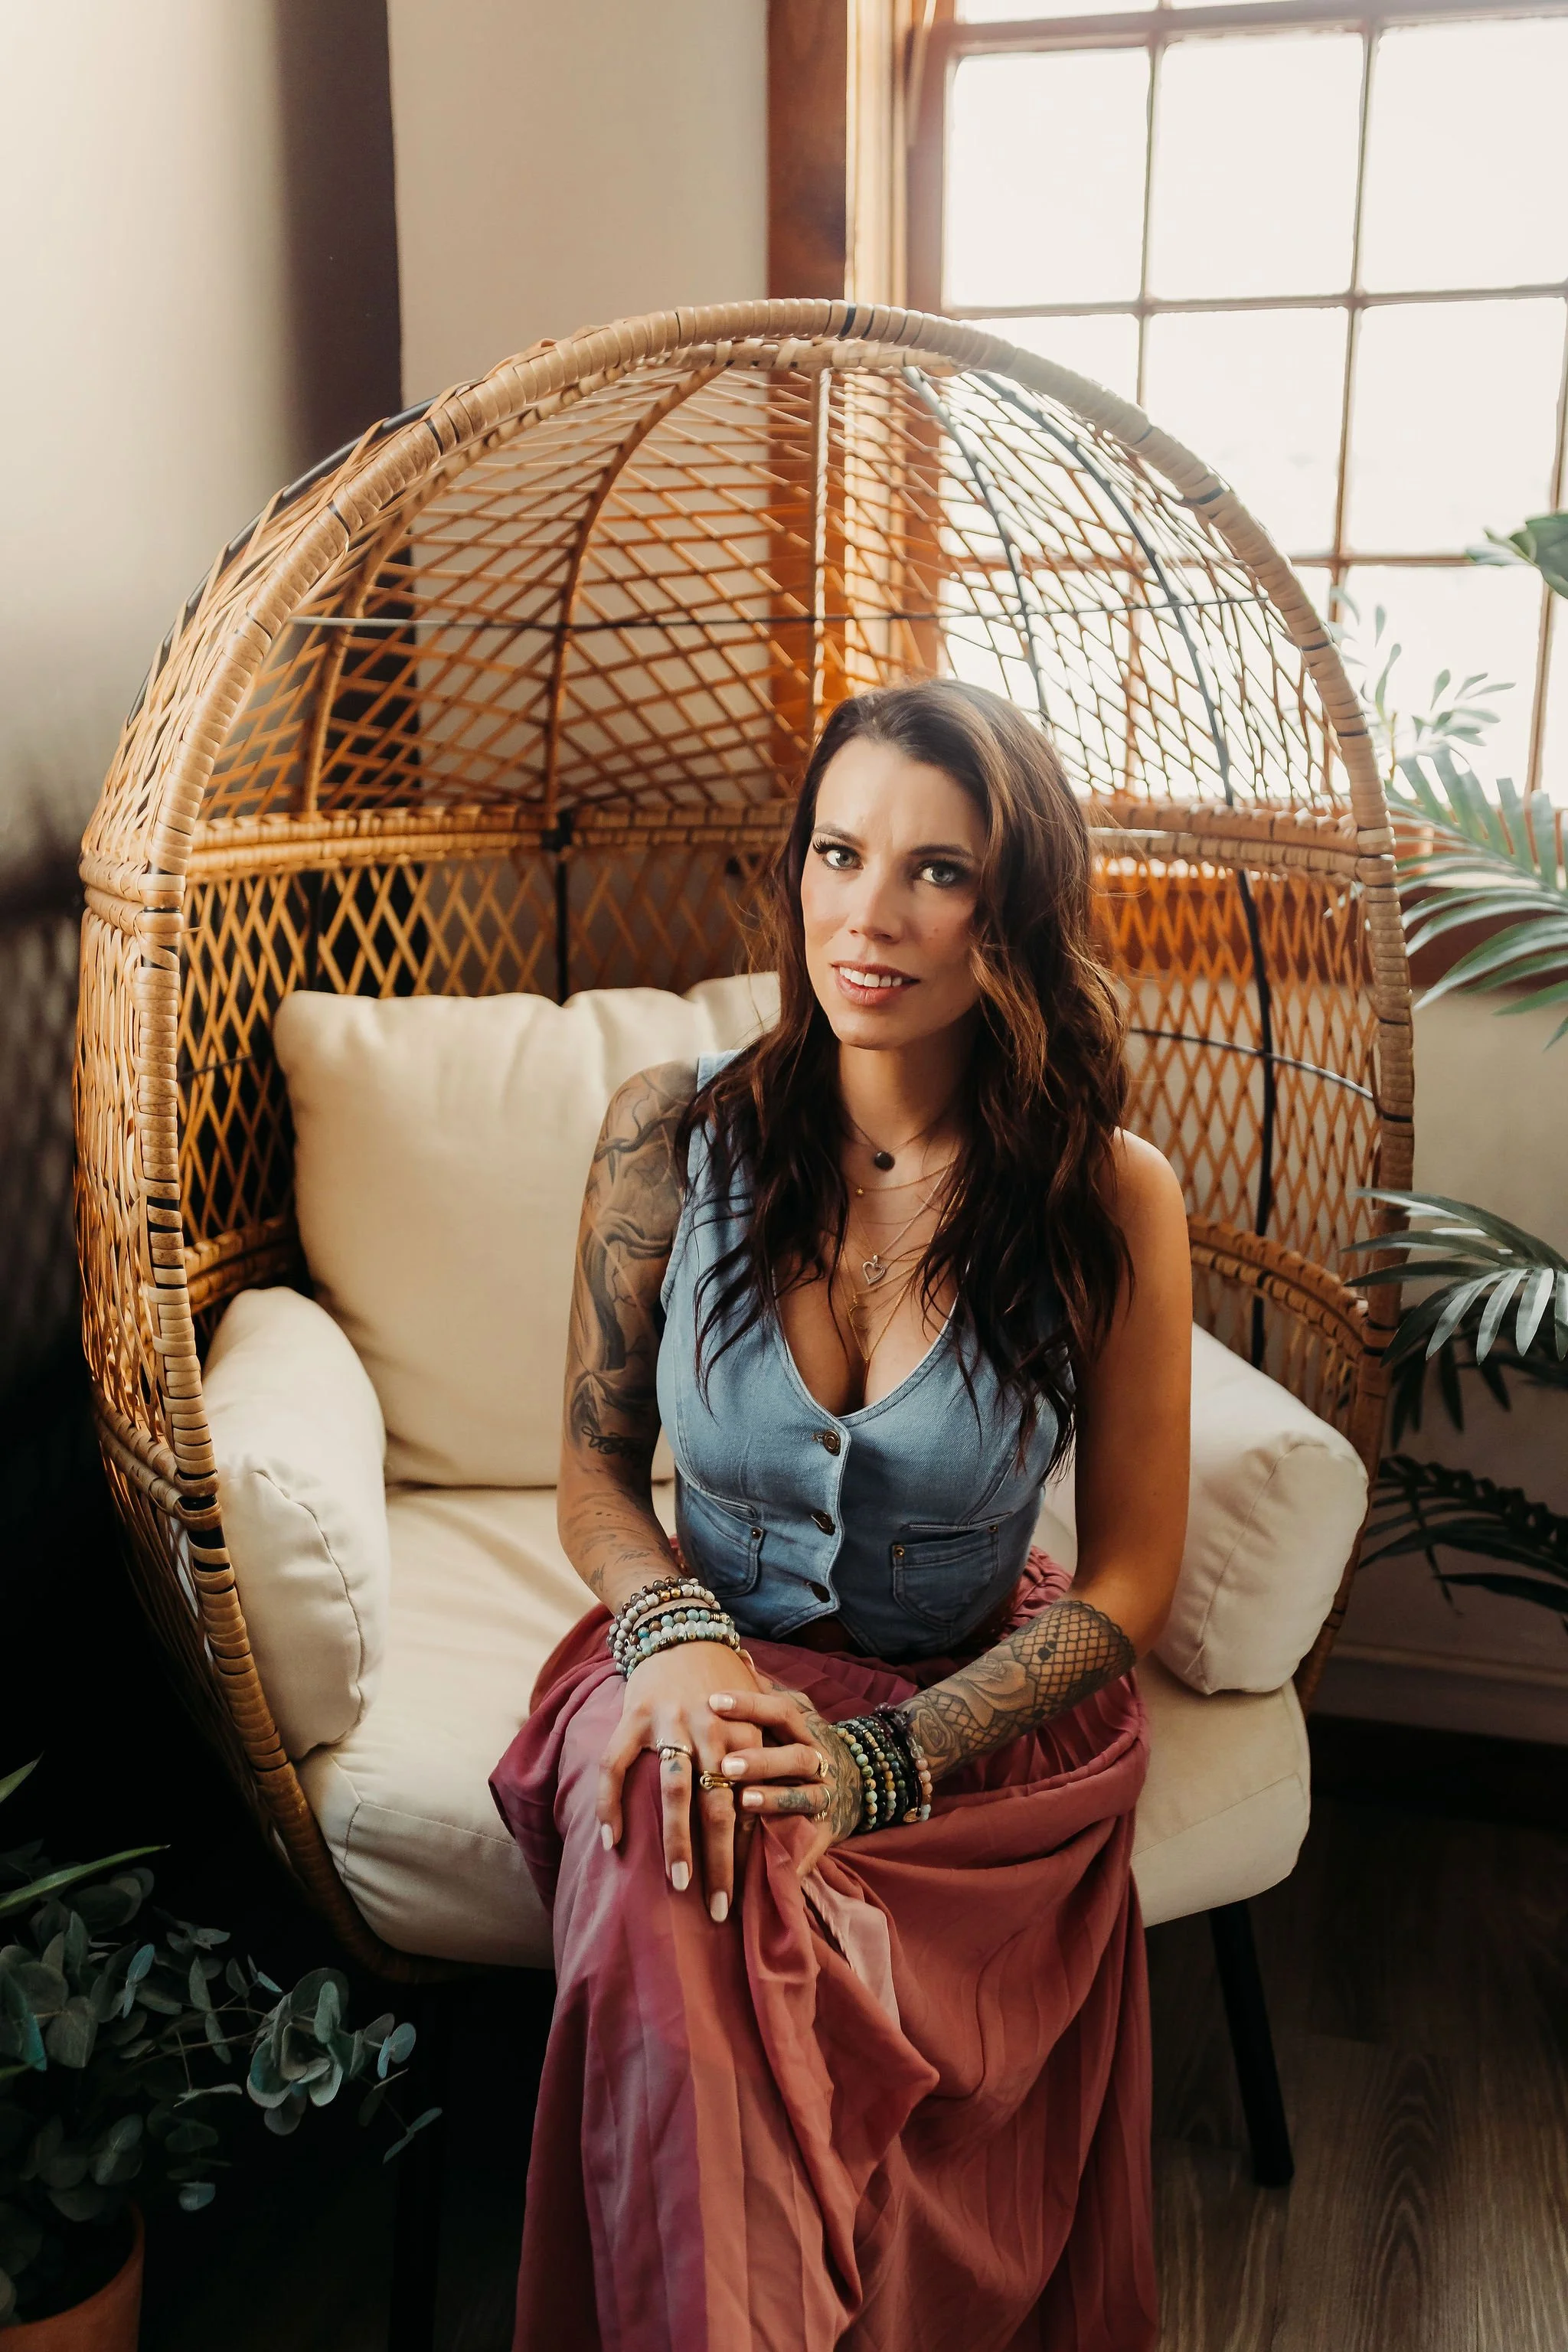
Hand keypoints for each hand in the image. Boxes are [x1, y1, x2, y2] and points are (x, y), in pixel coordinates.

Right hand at [596, 1641, 766, 1919]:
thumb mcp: (758, 1705)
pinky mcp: (635, 1717)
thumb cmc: (723, 1677)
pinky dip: (611, 1804)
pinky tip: (611, 1841)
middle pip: (718, 1802)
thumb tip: (799, 1793)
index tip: (756, 1888)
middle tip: (721, 1907)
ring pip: (674, 1790)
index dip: (753, 1843)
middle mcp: (710, 1729)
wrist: (679, 1628)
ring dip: (676, 1841)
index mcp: (745, 1730)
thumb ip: (773, 1746)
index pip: (752, 1796)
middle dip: (720, 1858)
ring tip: (677, 1885)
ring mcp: (669, 1723)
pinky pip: (617, 1766)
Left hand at [708, 1687, 863, 1877]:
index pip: (779, 1711)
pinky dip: (800, 1856)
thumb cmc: (799, 1746)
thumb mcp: (788, 1719)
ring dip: (774, 1800)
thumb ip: (765, 1694)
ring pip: (805, 1797)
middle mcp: (818, 1760)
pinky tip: (780, 1864)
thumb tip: (741, 1657)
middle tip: (725, 1765)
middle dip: (761, 1761)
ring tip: (742, 1802)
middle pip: (794, 1756)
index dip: (749, 1705)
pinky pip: (814, 1843)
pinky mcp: (827, 1830)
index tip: (713, 1700)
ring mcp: (826, 1795)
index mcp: (803, 1730)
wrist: (859, 1783)